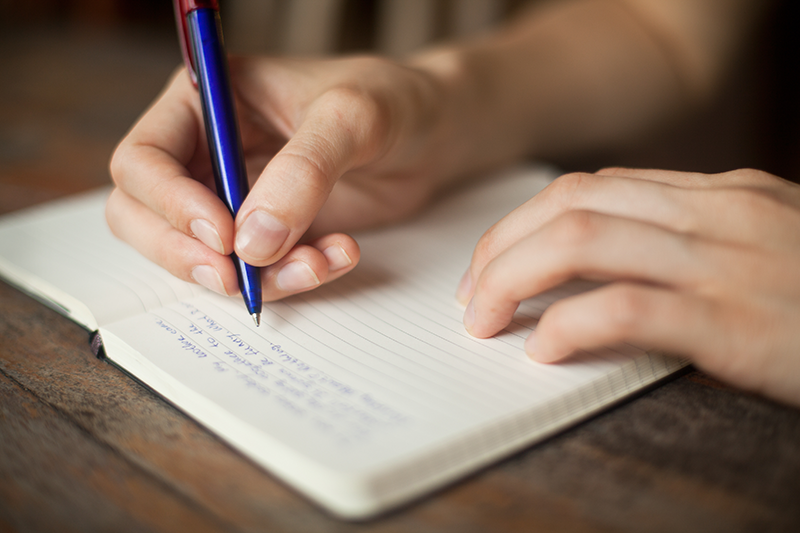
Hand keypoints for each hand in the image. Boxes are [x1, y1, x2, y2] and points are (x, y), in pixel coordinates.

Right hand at [108, 55, 456, 300]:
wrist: (431, 133)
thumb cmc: (390, 101)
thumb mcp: (350, 118)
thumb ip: (302, 172)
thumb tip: (252, 243)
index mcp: (205, 103)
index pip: (143, 159)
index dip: (168, 204)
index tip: (222, 235)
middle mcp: (207, 153)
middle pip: (145, 217)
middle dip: (186, 256)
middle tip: (236, 279)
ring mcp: (234, 198)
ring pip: (200, 256)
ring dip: (250, 277)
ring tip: (317, 264)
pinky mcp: (268, 233)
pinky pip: (255, 272)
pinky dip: (290, 278)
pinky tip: (337, 256)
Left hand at [458, 168, 799, 406]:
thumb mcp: (763, 252)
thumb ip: (690, 245)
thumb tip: (602, 266)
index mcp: (722, 196)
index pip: (591, 189)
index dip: (525, 224)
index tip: (493, 262)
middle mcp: (720, 214)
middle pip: (571, 206)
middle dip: (502, 247)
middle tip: (473, 295)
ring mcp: (730, 263)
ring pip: (583, 241)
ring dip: (514, 278)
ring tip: (486, 319)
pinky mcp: (740, 322)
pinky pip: (628, 307)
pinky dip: (570, 323)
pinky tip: (544, 348)